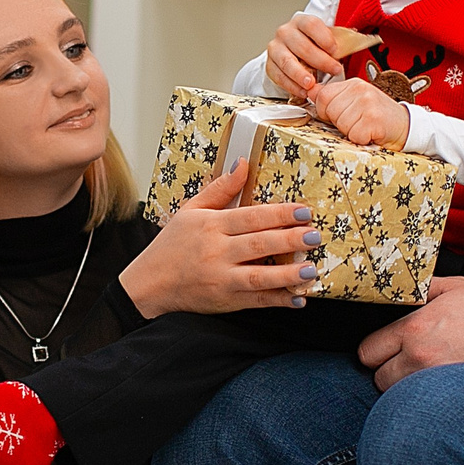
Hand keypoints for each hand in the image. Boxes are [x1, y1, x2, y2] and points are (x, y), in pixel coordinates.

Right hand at [118, 158, 322, 315]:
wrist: (149, 284)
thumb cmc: (171, 245)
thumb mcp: (190, 211)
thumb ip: (220, 189)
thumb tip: (243, 163)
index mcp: (211, 226)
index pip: (250, 217)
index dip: (279, 214)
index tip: (303, 211)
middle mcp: (217, 252)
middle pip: (259, 243)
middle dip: (290, 239)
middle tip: (314, 235)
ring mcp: (222, 278)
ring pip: (260, 276)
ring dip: (288, 273)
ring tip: (311, 268)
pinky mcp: (225, 300)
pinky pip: (256, 301)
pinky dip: (278, 300)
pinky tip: (298, 298)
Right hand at [265, 13, 343, 99]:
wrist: (292, 53)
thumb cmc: (312, 45)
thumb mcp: (325, 39)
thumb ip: (337, 41)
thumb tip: (357, 43)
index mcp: (301, 22)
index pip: (311, 25)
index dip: (324, 38)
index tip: (335, 50)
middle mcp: (286, 32)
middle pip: (301, 45)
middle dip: (320, 60)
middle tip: (334, 70)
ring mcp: (276, 48)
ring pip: (287, 61)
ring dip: (300, 74)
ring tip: (311, 83)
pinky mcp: (270, 65)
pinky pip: (279, 76)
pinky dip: (291, 85)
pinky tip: (302, 90)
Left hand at [308, 77, 408, 148]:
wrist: (405, 126)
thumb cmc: (378, 117)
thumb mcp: (355, 102)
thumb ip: (333, 98)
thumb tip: (309, 91)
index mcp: (353, 84)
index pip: (322, 96)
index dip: (327, 111)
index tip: (341, 115)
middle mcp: (360, 90)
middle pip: (330, 112)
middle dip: (340, 123)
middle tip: (357, 122)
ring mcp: (367, 103)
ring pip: (341, 124)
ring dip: (351, 132)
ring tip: (365, 127)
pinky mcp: (373, 120)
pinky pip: (353, 135)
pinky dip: (361, 140)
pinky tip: (371, 134)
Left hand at [356, 275, 463, 388]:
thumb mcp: (455, 287)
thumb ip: (422, 289)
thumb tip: (403, 289)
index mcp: (415, 327)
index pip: (368, 351)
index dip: (377, 349)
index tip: (387, 348)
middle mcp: (419, 356)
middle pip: (378, 378)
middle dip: (388, 370)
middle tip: (406, 362)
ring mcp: (435, 380)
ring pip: (399, 396)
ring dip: (406, 387)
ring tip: (426, 373)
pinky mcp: (452, 397)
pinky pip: (423, 405)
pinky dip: (426, 399)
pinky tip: (439, 386)